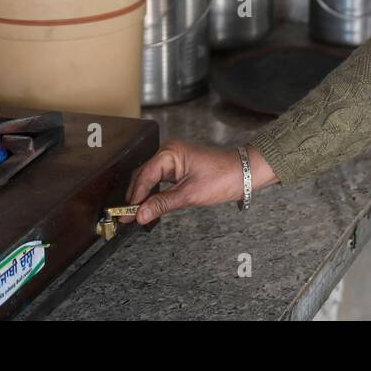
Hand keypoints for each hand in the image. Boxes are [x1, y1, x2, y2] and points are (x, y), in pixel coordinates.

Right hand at [122, 140, 273, 224]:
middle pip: (144, 176)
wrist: (245, 172)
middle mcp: (169, 151)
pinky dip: (154, 192)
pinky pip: (161, 178)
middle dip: (135, 197)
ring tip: (135, 214)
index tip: (125, 215)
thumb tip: (140, 215)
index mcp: (170, 152)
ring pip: (151, 178)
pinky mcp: (180, 166)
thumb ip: (162, 204)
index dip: (134, 197)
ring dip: (144, 195)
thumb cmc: (223, 177)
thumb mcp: (190, 194)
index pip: (144, 177)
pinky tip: (150, 205)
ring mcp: (175, 158)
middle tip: (126, 218)